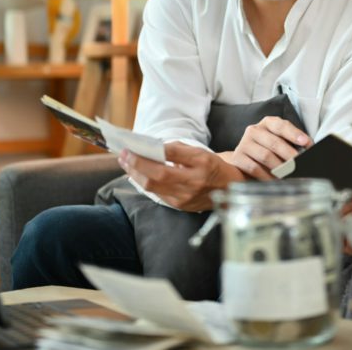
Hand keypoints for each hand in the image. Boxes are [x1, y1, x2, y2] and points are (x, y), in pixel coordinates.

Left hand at [118, 142, 246, 210]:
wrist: (227, 189)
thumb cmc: (212, 167)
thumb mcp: (200, 152)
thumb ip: (177, 149)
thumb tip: (152, 148)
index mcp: (202, 162)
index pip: (172, 154)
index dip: (151, 149)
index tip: (134, 145)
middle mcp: (194, 181)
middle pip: (158, 174)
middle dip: (137, 164)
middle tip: (124, 154)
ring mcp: (186, 197)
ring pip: (153, 186)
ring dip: (135, 174)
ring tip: (126, 163)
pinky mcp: (180, 206)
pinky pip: (157, 193)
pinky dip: (144, 182)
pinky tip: (137, 174)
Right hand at [220, 116, 311, 179]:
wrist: (243, 160)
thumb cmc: (268, 150)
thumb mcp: (280, 143)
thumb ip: (293, 145)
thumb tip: (310, 152)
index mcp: (268, 123)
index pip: (281, 125)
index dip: (294, 134)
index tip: (306, 143)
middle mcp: (254, 130)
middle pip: (274, 142)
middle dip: (290, 155)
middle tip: (300, 164)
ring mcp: (244, 143)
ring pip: (265, 156)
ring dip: (280, 168)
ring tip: (290, 175)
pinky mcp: (238, 157)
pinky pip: (255, 168)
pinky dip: (267, 176)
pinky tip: (275, 181)